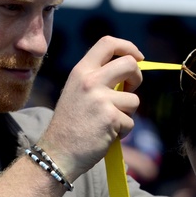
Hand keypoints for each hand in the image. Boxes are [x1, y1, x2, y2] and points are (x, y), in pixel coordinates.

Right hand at [38, 36, 143, 181]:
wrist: (58, 153)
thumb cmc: (70, 126)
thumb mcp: (76, 93)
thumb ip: (97, 80)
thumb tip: (129, 73)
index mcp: (81, 71)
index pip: (108, 43)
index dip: (128, 47)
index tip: (138, 57)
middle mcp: (90, 81)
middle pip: (130, 64)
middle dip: (137, 78)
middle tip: (131, 90)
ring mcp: (100, 99)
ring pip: (134, 100)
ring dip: (127, 114)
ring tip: (108, 123)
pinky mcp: (110, 118)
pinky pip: (130, 122)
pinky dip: (122, 132)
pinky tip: (105, 136)